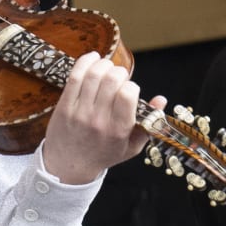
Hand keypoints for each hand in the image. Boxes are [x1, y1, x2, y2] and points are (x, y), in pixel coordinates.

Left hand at [39, 51, 151, 184]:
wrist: (68, 166)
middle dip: (119, 72)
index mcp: (118, 130)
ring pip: (93, 74)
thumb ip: (148, 124)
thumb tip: (161, 99)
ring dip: (104, 64)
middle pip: (112, 79)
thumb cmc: (102, 155)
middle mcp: (99, 120)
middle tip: (118, 78)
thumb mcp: (131, 147)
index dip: (131, 86)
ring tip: (107, 68)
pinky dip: (85, 62)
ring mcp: (79, 112)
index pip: (128, 94)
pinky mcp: (64, 105)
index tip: (129, 90)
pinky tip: (92, 58)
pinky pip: (75, 76)